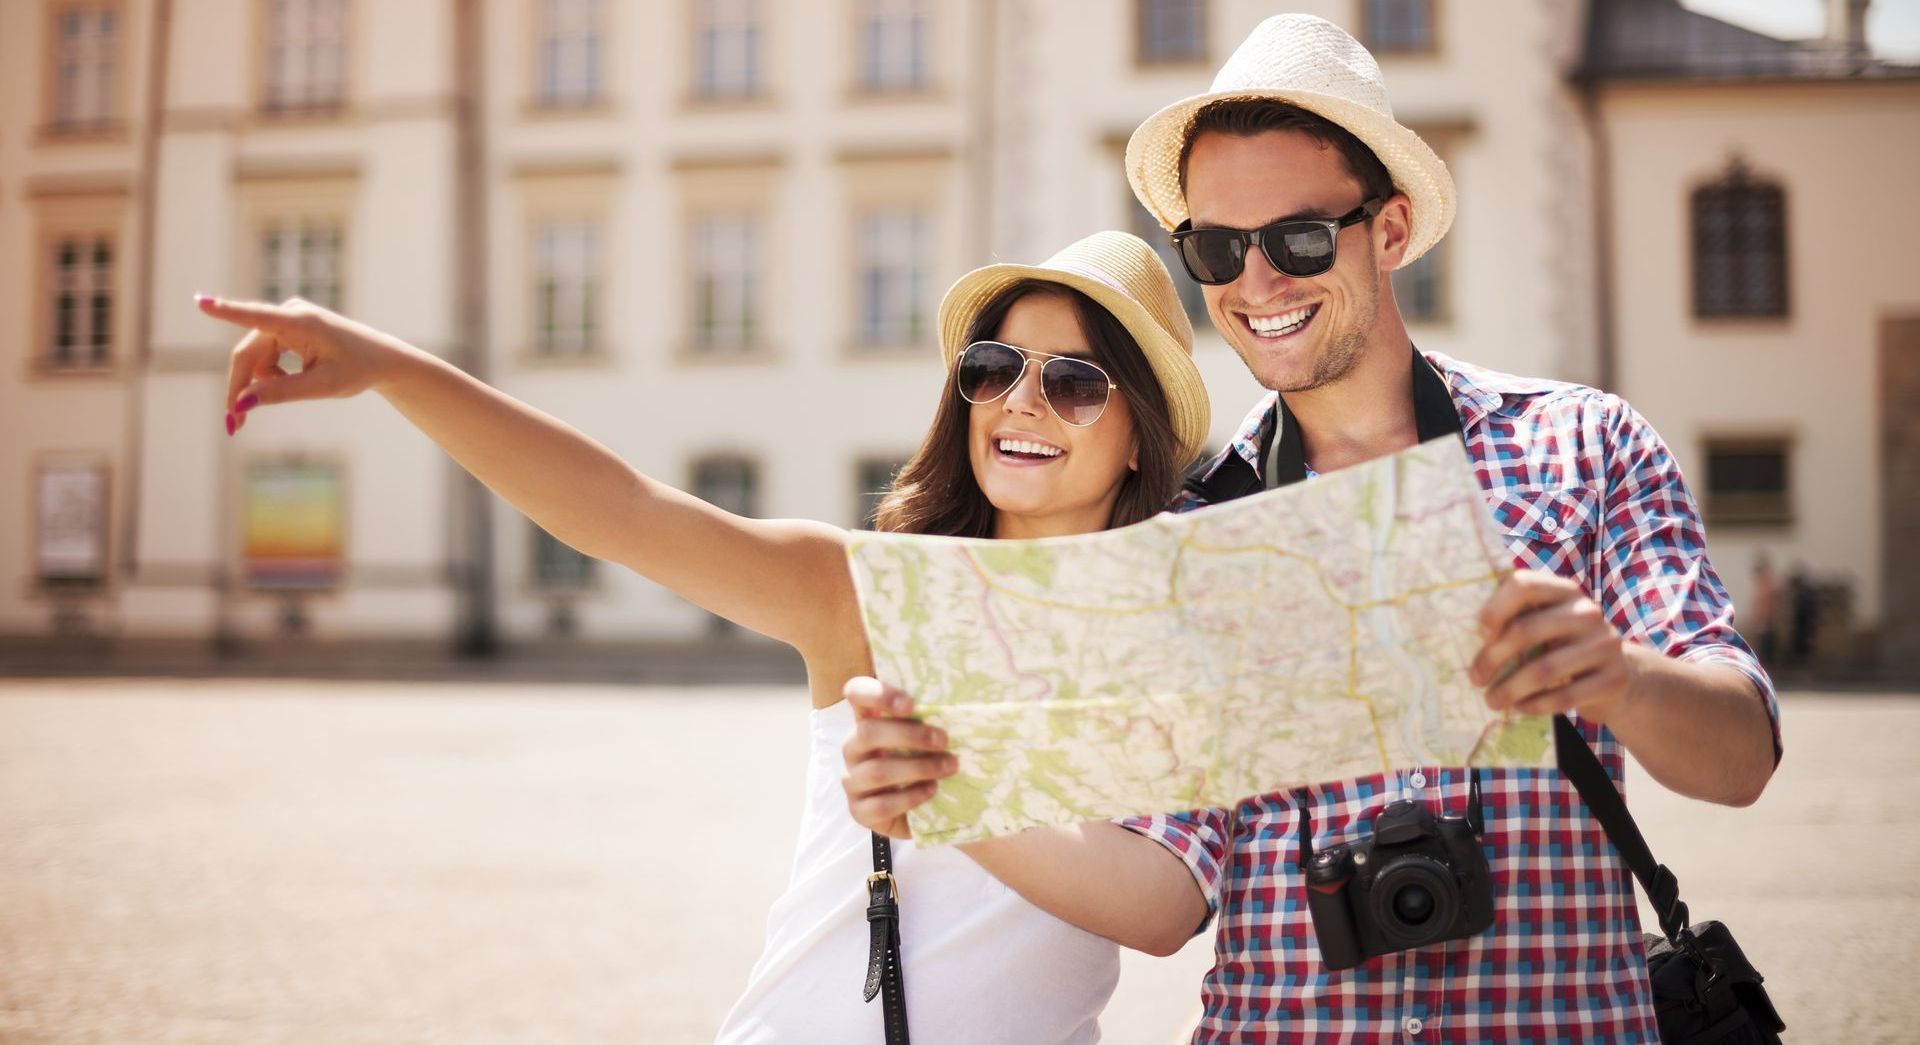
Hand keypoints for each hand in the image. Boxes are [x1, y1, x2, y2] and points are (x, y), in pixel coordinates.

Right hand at [197, 294, 417, 434]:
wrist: (380, 360)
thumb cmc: (358, 369)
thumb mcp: (323, 387)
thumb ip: (282, 393)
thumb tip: (242, 403)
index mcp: (301, 322)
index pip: (256, 317)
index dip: (226, 312)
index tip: (201, 302)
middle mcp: (289, 313)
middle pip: (247, 354)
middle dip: (240, 388)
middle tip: (235, 425)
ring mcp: (286, 319)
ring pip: (253, 357)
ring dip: (257, 383)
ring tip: (273, 404)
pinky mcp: (286, 328)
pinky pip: (264, 356)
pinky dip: (268, 376)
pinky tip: (289, 383)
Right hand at [839, 677, 956, 839]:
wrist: (925, 813)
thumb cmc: (928, 762)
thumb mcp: (928, 738)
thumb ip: (934, 718)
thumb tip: (973, 702)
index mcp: (868, 720)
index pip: (856, 693)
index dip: (877, 694)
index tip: (910, 704)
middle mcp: (854, 748)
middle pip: (867, 732)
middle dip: (909, 734)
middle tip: (944, 739)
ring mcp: (852, 781)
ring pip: (877, 771)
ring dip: (918, 767)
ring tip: (949, 767)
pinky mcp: (859, 811)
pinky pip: (881, 804)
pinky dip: (910, 797)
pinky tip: (932, 790)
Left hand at [1469, 568, 1636, 724]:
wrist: (1618, 673)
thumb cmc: (1563, 646)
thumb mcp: (1545, 623)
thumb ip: (1516, 620)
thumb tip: (1463, 637)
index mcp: (1564, 590)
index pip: (1524, 584)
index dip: (1496, 608)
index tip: (1480, 634)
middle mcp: (1587, 612)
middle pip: (1526, 630)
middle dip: (1492, 659)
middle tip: (1475, 679)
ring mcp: (1605, 644)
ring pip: (1543, 669)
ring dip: (1509, 689)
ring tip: (1492, 701)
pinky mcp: (1613, 679)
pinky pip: (1565, 696)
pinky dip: (1536, 705)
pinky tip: (1519, 708)